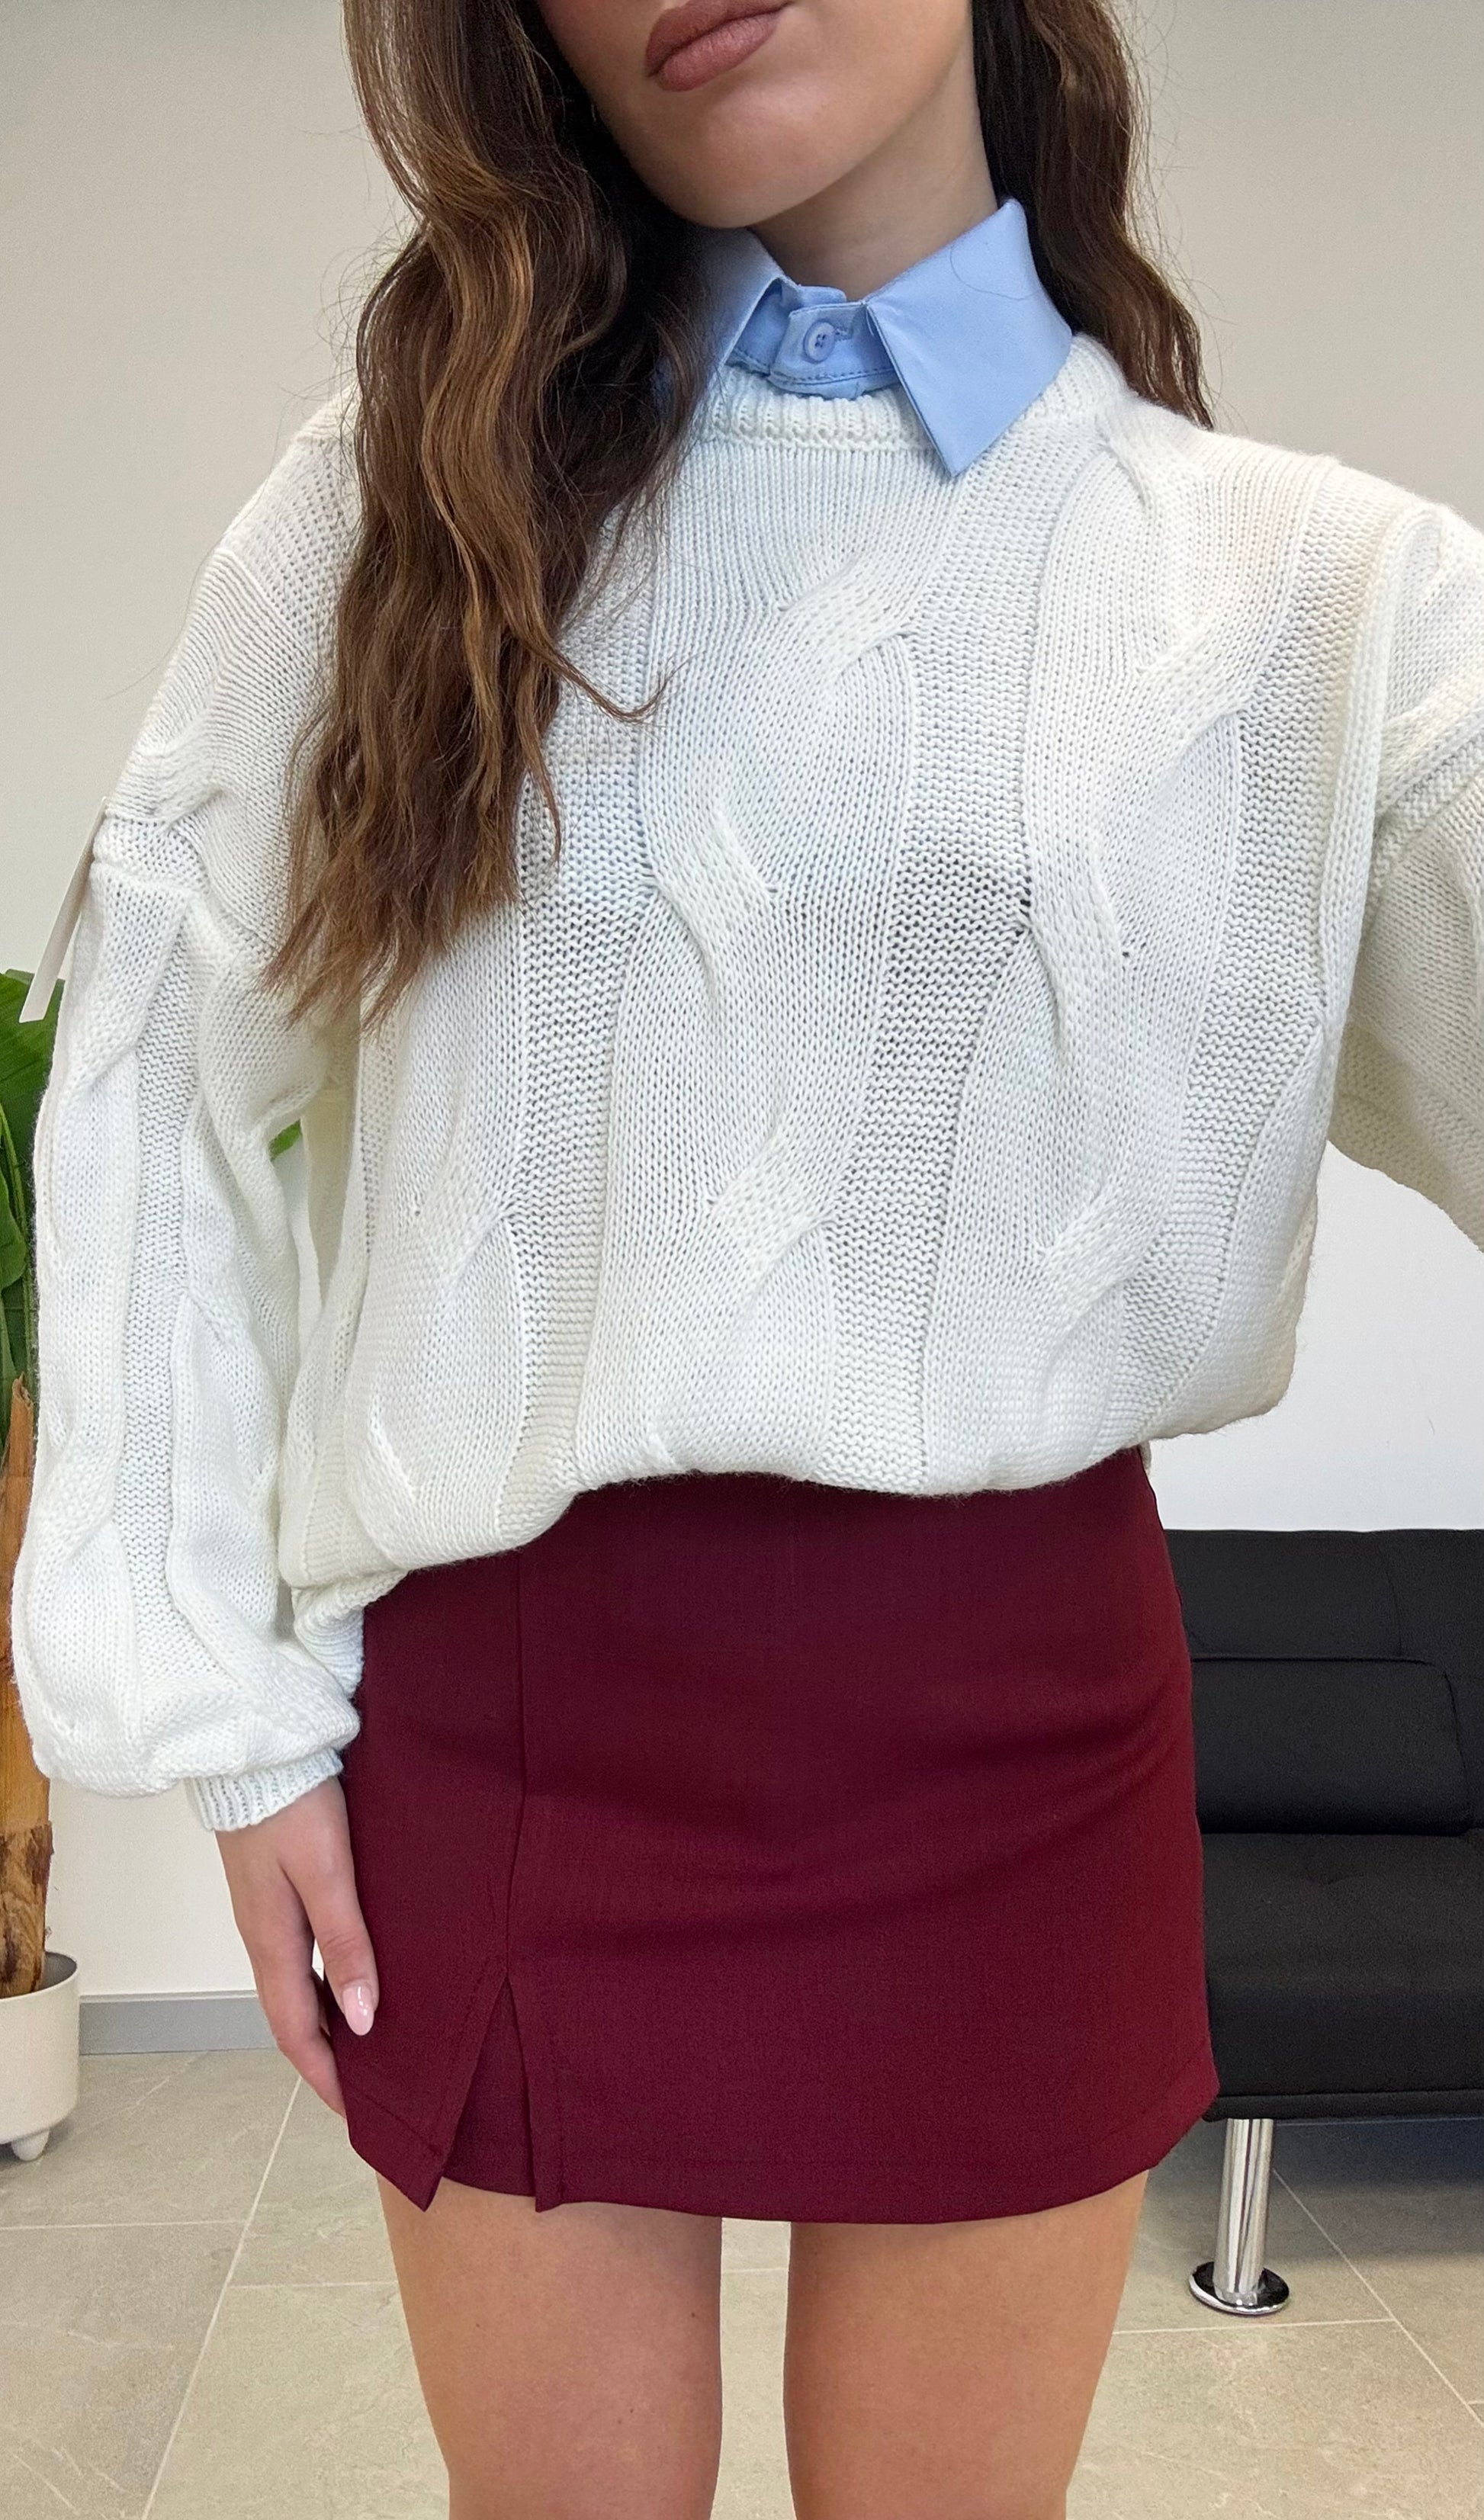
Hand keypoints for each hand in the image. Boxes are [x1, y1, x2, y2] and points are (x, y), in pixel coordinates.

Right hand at [213, 1774, 378, 2117]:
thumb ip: (346, 1944)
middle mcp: (263, 1937)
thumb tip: (363, 2021)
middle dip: (328, 2061)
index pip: (299, 2034)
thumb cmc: (293, 1805)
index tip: (359, 2116)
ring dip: (326, 2022)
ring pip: (295, 1988)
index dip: (328, 2079)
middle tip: (369, 2092)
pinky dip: (323, 1982)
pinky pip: (297, 1956)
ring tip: (368, 2045)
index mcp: (273, 1943)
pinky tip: (350, 1977)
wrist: (255, 1748)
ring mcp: (265, 1914)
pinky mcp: (274, 1888)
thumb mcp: (327, 1874)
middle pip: (294, 2018)